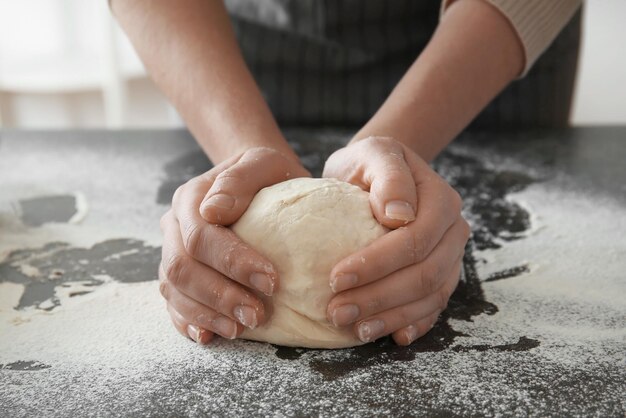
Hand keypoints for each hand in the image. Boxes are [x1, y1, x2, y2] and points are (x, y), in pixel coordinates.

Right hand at [159, 147, 309, 343]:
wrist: (257, 183)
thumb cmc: (267, 176)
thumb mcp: (264, 163)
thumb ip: (240, 179)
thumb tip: (213, 210)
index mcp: (191, 199)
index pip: (201, 236)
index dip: (233, 262)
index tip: (271, 280)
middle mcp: (174, 227)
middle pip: (182, 268)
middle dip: (219, 295)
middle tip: (257, 314)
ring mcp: (172, 252)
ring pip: (174, 290)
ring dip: (206, 314)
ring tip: (241, 328)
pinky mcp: (179, 277)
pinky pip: (173, 304)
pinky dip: (189, 322)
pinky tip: (209, 336)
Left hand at [323, 136, 469, 345]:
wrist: (378, 173)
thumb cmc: (369, 163)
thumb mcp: (373, 153)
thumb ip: (388, 176)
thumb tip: (399, 215)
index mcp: (441, 201)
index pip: (414, 240)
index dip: (377, 264)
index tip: (335, 278)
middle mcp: (453, 231)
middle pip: (424, 274)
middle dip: (379, 297)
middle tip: (336, 312)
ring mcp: (450, 256)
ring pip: (430, 296)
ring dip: (392, 317)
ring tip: (354, 329)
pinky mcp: (442, 275)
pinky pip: (434, 306)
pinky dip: (413, 323)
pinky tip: (392, 336)